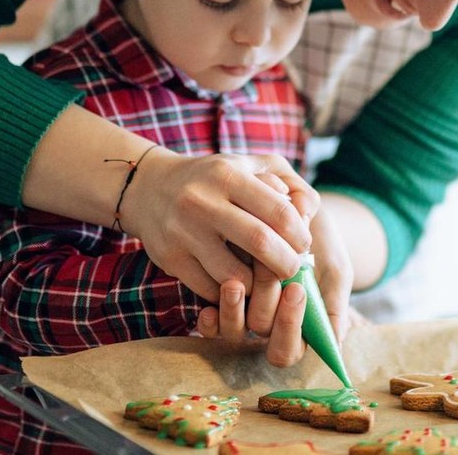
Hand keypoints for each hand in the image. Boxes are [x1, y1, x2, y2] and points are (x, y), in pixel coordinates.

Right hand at [122, 149, 316, 301]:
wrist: (149, 187)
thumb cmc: (214, 178)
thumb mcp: (249, 164)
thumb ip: (286, 180)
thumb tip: (308, 209)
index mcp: (227, 175)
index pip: (278, 211)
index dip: (300, 235)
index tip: (305, 246)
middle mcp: (202, 201)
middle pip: (260, 242)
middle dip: (286, 263)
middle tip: (293, 269)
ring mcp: (182, 232)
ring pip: (234, 274)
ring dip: (258, 285)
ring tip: (265, 280)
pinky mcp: (170, 259)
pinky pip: (209, 288)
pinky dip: (230, 292)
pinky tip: (238, 284)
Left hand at [196, 196, 357, 366]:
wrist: (294, 210)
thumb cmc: (319, 245)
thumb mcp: (333, 267)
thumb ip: (333, 300)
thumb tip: (337, 338)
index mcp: (298, 325)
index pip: (288, 351)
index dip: (289, 328)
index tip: (297, 290)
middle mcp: (269, 322)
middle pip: (261, 331)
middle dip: (267, 303)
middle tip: (274, 270)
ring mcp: (242, 311)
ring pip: (233, 330)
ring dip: (233, 311)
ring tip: (234, 284)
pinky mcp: (217, 296)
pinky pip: (210, 323)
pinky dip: (210, 318)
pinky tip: (209, 304)